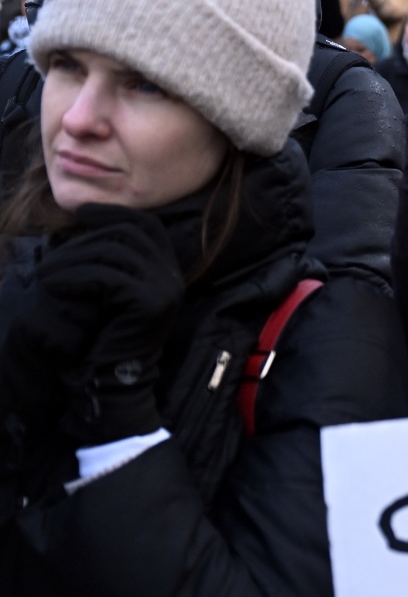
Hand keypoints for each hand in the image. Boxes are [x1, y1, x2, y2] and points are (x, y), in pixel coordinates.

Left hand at [5, 206, 183, 445]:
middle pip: (130, 233)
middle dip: (86, 238)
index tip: (82, 215)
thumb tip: (90, 219)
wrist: (110, 383)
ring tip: (47, 276)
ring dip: (72, 259)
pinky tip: (56, 287)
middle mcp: (172, 278)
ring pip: (114, 251)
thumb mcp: (108, 293)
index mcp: (166, 273)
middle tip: (54, 258)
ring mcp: (165, 291)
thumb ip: (110, 262)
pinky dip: (75, 277)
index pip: (146, 227)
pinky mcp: (150, 304)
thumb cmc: (100, 338)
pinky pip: (108, 276)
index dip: (114, 213)